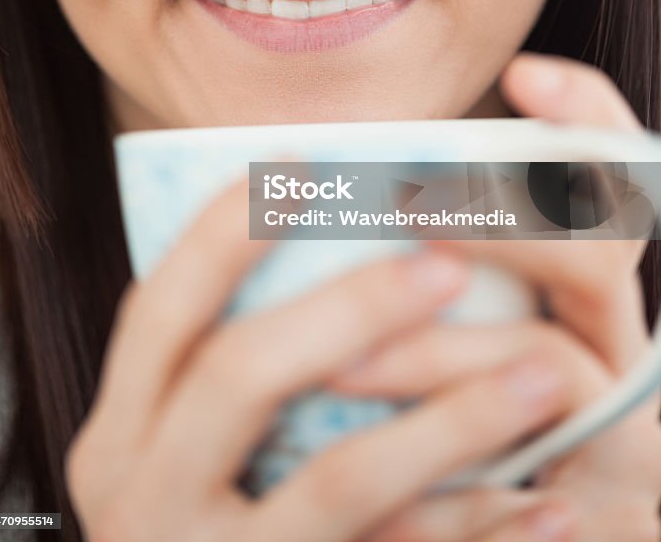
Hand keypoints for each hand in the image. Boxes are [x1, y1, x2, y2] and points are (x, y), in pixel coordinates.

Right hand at [63, 155, 571, 541]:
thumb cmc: (196, 521)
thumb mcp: (170, 452)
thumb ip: (206, 371)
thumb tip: (298, 240)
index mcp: (119, 440)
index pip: (161, 310)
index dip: (224, 229)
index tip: (304, 159)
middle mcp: (142, 501)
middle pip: (241, 372)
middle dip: (349, 304)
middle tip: (447, 263)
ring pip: (339, 479)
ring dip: (450, 422)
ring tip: (538, 376)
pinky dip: (476, 532)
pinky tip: (544, 507)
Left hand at [328, 53, 660, 540]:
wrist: (501, 539)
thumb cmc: (445, 414)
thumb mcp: (432, 317)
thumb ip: (405, 254)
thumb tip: (305, 176)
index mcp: (580, 278)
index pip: (616, 173)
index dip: (588, 116)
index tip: (524, 75)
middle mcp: (610, 336)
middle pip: (602, 249)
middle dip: (500, 225)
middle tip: (410, 209)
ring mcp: (617, 424)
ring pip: (550, 360)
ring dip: (440, 355)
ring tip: (343, 366)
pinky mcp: (597, 514)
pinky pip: (534, 493)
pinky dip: (456, 493)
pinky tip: (385, 498)